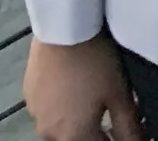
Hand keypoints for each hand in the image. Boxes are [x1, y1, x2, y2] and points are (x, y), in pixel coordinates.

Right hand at [25, 34, 146, 140]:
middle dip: (97, 132)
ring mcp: (34, 113)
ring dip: (79, 120)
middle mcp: (49, 132)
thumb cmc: (96, 62)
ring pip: (62, 127)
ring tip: (94, 97)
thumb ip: (128, 128)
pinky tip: (75, 86)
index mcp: (73, 137)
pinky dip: (63, 105)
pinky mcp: (28, 94)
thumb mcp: (120, 95)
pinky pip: (48, 109)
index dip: (117, 139)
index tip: (127, 127)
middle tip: (112, 112)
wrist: (64, 27)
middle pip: (79, 140)